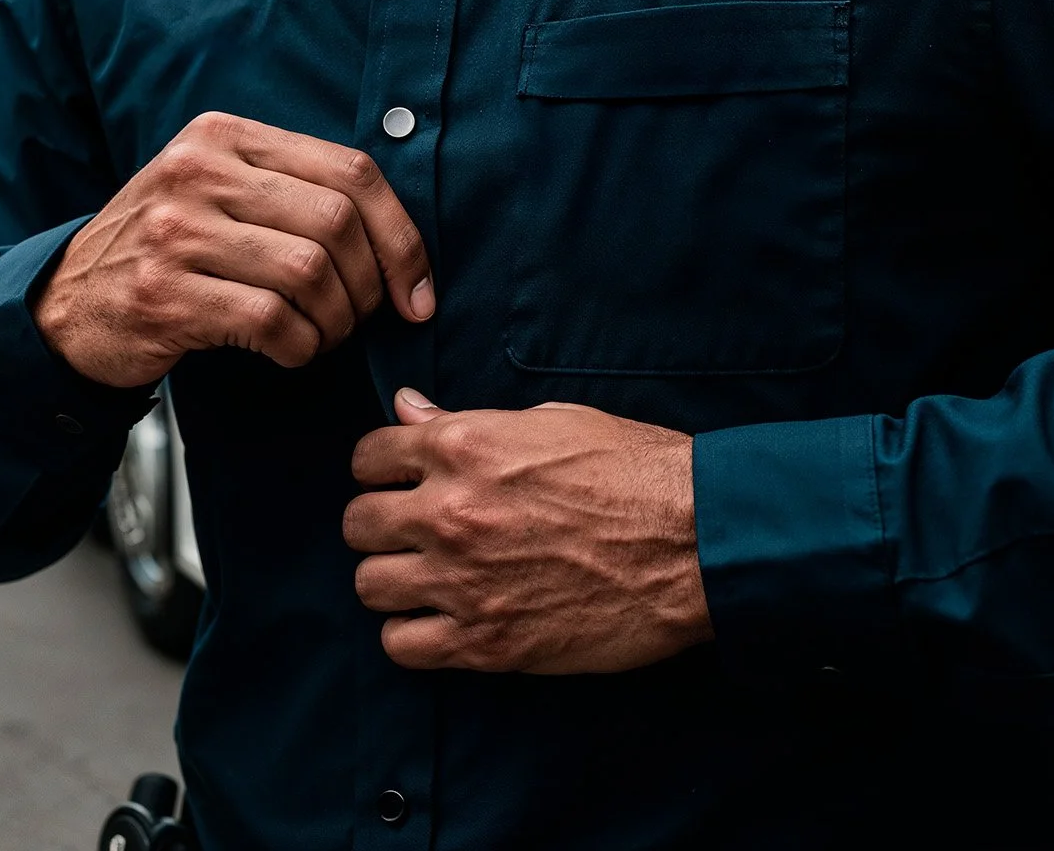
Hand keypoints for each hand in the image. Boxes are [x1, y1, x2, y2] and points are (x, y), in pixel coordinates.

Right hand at [33, 112, 433, 387]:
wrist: (67, 306)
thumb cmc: (168, 252)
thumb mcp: (219, 192)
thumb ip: (296, 193)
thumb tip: (402, 247)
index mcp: (225, 135)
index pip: (350, 170)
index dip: (401, 236)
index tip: (417, 291)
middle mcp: (198, 171)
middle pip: (337, 221)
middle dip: (370, 285)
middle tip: (363, 319)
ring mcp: (176, 231)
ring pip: (309, 272)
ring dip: (336, 321)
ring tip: (323, 336)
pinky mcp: (164, 294)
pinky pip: (271, 321)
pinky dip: (300, 347)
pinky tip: (290, 352)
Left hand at [345, 389, 712, 673]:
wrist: (696, 543)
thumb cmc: (638, 473)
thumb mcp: (555, 422)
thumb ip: (468, 419)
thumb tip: (408, 408)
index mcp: (464, 445)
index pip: (369, 457)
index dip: (383, 469)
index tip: (401, 482)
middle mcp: (449, 510)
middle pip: (358, 524)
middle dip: (383, 526)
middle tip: (417, 534)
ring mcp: (462, 579)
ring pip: (369, 586)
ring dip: (396, 582)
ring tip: (431, 580)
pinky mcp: (485, 640)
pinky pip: (402, 646)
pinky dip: (415, 636)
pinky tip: (446, 622)